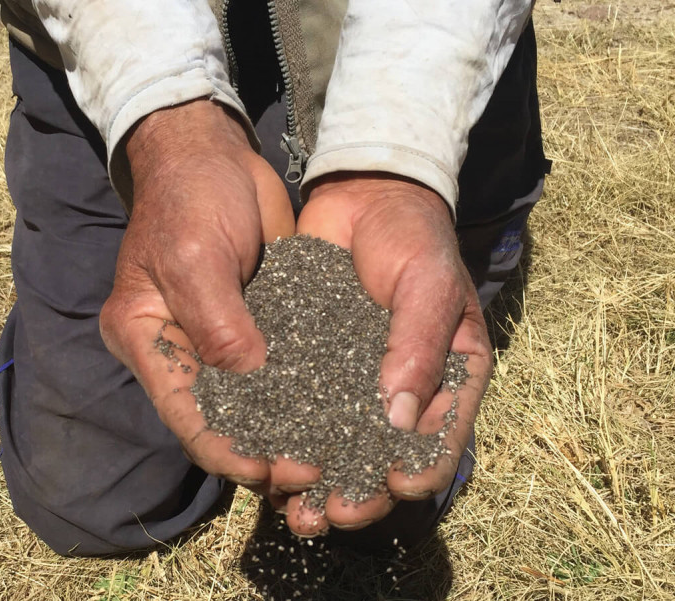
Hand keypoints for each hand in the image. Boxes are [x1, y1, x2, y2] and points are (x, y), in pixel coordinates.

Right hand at [99, 100, 318, 509]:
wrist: (211, 154)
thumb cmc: (189, 196)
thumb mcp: (195, 257)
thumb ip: (218, 326)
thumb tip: (257, 387)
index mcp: (145, 339)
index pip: (183, 411)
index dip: (224, 448)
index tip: (269, 471)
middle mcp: (179, 348)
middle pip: (219, 418)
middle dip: (262, 448)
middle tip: (312, 470)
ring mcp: (218, 337)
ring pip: (253, 401)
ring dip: (286, 430)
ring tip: (331, 455)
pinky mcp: (254, 322)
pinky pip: (278, 367)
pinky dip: (302, 393)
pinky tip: (337, 412)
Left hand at [288, 173, 492, 535]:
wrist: (364, 195)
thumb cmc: (413, 237)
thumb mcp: (429, 285)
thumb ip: (419, 347)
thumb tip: (401, 420)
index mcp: (446, 376)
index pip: (440, 439)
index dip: (419, 470)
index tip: (392, 487)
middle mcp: (400, 387)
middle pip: (382, 457)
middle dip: (358, 491)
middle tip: (327, 514)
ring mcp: (353, 378)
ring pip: (337, 444)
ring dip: (317, 478)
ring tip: (290, 507)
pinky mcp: (312, 361)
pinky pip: (300, 407)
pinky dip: (286, 436)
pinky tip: (263, 456)